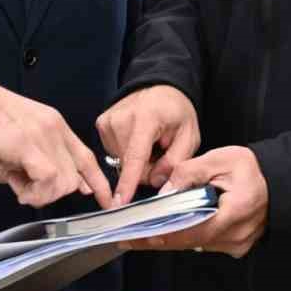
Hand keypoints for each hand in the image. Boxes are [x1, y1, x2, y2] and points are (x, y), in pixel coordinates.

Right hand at [0, 69, 110, 208]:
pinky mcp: (29, 144)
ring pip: (62, 184)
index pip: (85, 158)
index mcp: (53, 125)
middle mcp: (54, 129)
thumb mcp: (11, 141)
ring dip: (35, 192)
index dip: (96, 182)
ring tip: (10, 176)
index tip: (106, 200)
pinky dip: (33, 192)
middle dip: (47, 192)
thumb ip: (30, 161)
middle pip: (73, 178)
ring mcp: (44, 135)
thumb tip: (38, 187)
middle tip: (18, 182)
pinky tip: (15, 184)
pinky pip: (49, 182)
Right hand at [96, 85, 199, 205]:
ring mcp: (108, 121)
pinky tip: (136, 139)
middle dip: (148, 168)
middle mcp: (122, 118)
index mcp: (146, 118)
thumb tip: (157, 182)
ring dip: (137, 160)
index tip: (119, 201)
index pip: (135, 157)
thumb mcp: (188, 136)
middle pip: (130, 165)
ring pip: (121, 163)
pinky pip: (114, 154)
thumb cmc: (176, 111)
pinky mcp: (101, 124)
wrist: (160, 89)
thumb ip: (176, 162)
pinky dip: (127, 152)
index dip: (128, 182)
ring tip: (149, 142)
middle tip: (160, 150)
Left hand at [125, 146, 266, 257]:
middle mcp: (237, 235)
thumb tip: (165, 191)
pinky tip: (171, 229)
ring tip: (143, 234)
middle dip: (159, 240)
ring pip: (196, 245)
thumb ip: (190, 172)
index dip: (165, 235)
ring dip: (172, 238)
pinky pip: (205, 244)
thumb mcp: (220, 159)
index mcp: (235, 211)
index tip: (139, 236)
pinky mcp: (235, 246)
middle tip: (130, 239)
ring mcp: (237, 244)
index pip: (193, 230)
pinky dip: (188, 236)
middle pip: (190, 243)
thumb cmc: (250, 168)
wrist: (276, 180)